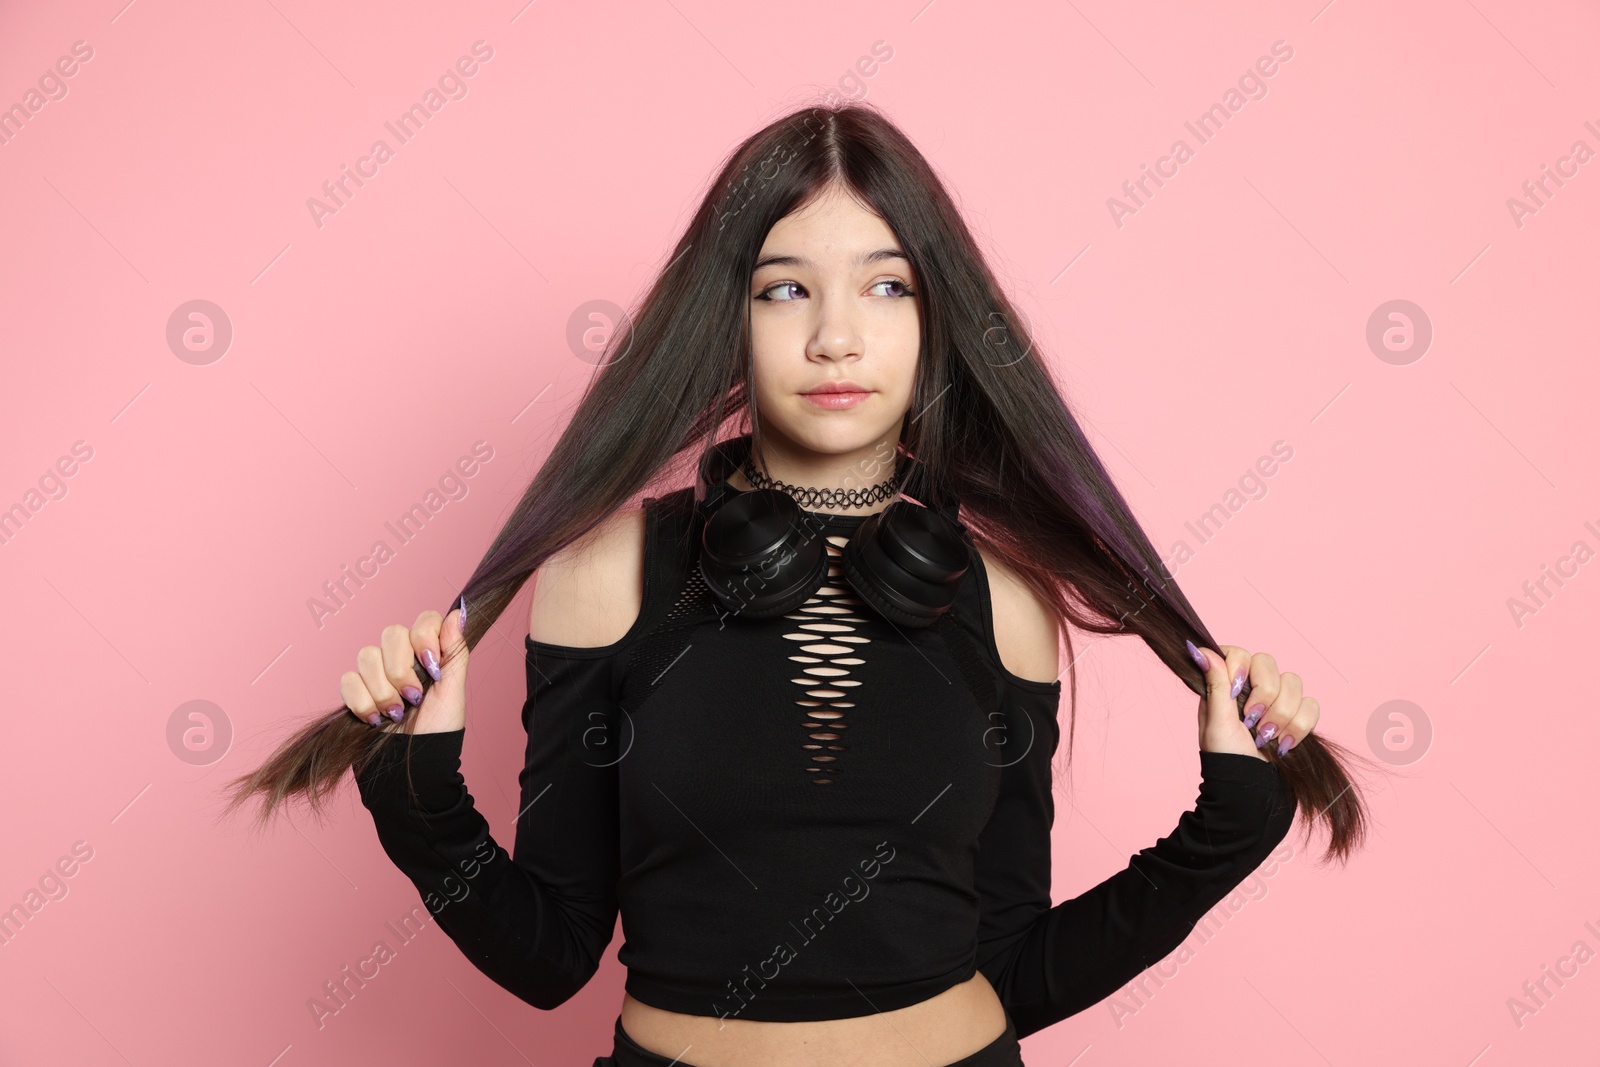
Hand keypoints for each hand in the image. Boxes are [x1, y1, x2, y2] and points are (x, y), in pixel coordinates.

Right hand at [340, 599, 469, 734]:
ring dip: (383, 690)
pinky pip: (348, 680)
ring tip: (396, 713)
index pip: (424, 620)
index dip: (425, 638)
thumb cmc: (438, 727)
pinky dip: (363, 702)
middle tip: (413, 697)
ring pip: (367, 655)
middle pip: (391, 633)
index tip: (432, 666)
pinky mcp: (356, 691)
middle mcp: (402, 657)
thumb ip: (455, 651)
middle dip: (401, 669)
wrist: (414, 762)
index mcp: (429, 652)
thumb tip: (458, 613)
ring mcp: (376, 672)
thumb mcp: (454, 690)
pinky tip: (376, 719)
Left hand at [1187, 640, 1318, 760]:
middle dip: (1264, 694)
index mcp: (1226, 685)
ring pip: (1294, 682)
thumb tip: (1200, 650)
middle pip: (1268, 663)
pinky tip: (1284, 743)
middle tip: (1252, 720)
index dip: (1241, 666)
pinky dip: (1299, 726)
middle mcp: (1252, 687)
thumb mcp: (1216, 722)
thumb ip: (1215, 685)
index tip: (1237, 689)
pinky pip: (1311, 705)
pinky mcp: (1297, 715)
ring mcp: (1277, 700)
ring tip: (1266, 737)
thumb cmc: (1227, 757)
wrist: (1252, 787)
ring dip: (1281, 714)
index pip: (1239, 652)